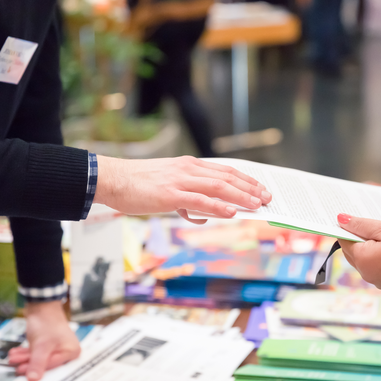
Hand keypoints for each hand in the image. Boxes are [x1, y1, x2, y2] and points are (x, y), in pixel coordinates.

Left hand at [8, 301, 79, 380]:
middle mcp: (66, 350)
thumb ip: (38, 363)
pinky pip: (36, 352)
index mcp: (71, 351)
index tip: (24, 373)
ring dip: (25, 358)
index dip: (38, 370)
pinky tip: (16, 353)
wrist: (41, 304)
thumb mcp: (42, 345)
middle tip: (16, 366)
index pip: (53, 366)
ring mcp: (57, 347)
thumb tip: (33, 379)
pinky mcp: (48, 344)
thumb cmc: (47, 321)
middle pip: (46, 363)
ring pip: (39, 358)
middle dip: (29, 364)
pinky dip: (26, 353)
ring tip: (13, 358)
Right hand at [94, 156, 271, 223]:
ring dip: (241, 196)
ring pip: (218, 187)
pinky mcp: (171, 194)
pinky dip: (218, 206)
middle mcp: (188, 169)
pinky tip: (231, 212)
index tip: (260, 187)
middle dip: (250, 187)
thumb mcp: (166, 187)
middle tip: (267, 197)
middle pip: (227, 177)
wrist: (113, 179)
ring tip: (257, 205)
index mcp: (188, 165)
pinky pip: (200, 200)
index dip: (245, 179)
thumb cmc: (137, 185)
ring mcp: (180, 180)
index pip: (224, 170)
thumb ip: (185, 200)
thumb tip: (199, 216)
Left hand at [336, 214, 380, 289]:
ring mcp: (376, 280)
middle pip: (352, 251)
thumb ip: (360, 225)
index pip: (343, 241)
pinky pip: (375, 267)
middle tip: (367, 224)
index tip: (353, 219)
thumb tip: (340, 219)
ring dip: (367, 248)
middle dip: (356, 238)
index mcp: (361, 259)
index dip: (347, 228)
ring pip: (363, 260)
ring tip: (380, 234)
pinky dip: (377, 257)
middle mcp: (365, 272)